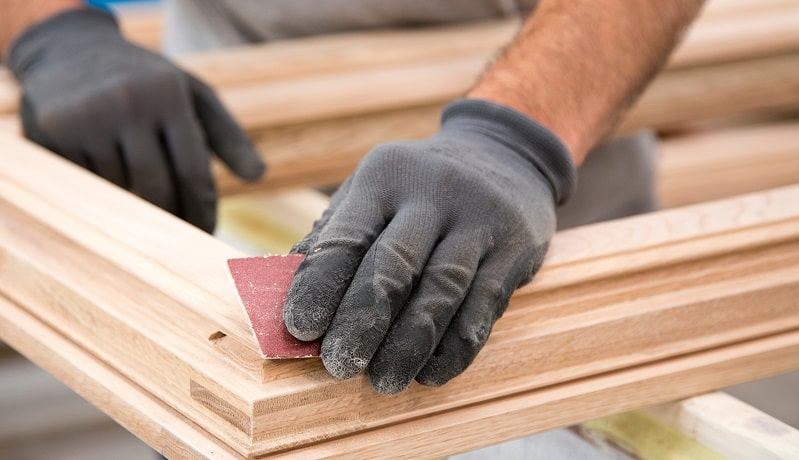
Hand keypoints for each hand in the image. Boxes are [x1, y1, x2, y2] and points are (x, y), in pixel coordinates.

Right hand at [7, 8, 263, 231]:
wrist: (68, 48)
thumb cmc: (145, 81)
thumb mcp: (191, 94)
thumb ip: (228, 135)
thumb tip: (258, 176)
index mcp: (169, 94)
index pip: (193, 173)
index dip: (202, 214)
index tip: (206, 236)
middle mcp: (128, 102)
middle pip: (157, 191)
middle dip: (170, 223)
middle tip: (177, 241)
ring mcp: (87, 117)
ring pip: (119, 194)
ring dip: (133, 209)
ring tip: (141, 209)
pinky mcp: (53, 132)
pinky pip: (85, 185)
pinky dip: (100, 194)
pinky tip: (104, 186)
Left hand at [283, 99, 575, 393]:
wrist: (504, 152)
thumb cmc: (415, 188)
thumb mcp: (372, 191)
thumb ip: (331, 238)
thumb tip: (283, 300)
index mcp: (383, 176)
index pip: (347, 235)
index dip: (319, 286)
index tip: (300, 329)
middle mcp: (433, 192)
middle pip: (394, 265)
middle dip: (362, 322)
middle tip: (338, 366)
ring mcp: (480, 217)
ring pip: (441, 290)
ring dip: (408, 345)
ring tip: (384, 381)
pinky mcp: (516, 247)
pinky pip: (484, 307)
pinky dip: (454, 348)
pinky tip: (430, 373)